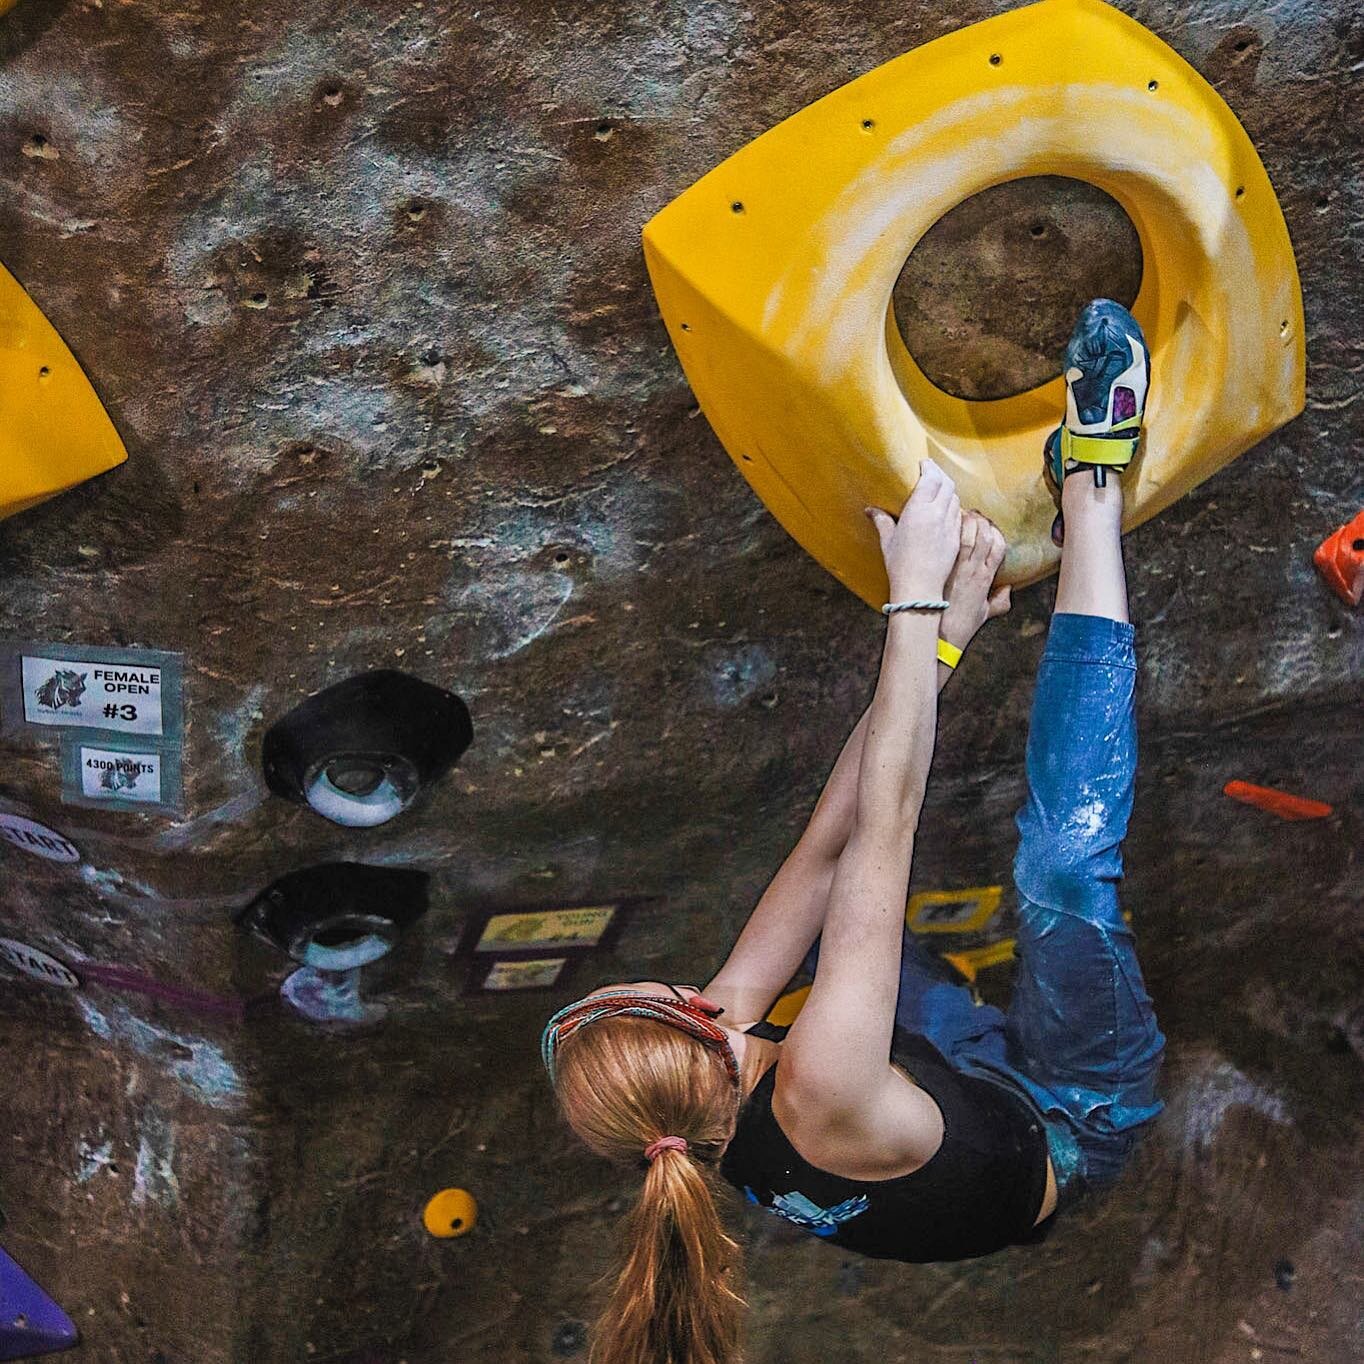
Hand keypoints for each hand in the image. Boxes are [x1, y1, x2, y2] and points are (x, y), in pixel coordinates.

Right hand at [865, 459, 960, 598]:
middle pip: (947, 483)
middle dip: (940, 475)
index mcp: (919, 509)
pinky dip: (953, 507)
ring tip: (939, 489)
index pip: (930, 478)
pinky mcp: (957, 537)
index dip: (929, 467)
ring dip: (948, 490)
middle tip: (932, 473)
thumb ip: (882, 521)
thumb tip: (870, 510)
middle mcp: (937, 513)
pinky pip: (959, 514)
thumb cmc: (900, 564)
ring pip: (955, 497)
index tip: (923, 464)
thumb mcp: (888, 541)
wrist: (920, 587)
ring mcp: (950, 525)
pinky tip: (946, 510)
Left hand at [941, 511, 1011, 650]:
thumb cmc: (961, 626)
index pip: (999, 546)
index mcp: (987, 578)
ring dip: (967, 521)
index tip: (986, 524)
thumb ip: (999, 601)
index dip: (994, 531)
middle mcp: (976, 570)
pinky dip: (952, 530)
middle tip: (971, 512)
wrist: (943, 637)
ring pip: (971, 536)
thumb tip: (1007, 591)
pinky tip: (946, 522)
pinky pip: (953, 544)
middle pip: (986, 536)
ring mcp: (961, 569)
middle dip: (980, 520)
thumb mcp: (985, 614)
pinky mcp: (945, 570)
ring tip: (959, 513)